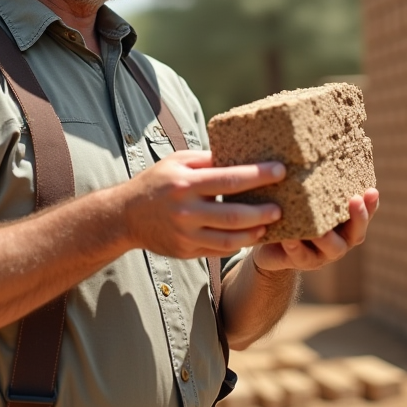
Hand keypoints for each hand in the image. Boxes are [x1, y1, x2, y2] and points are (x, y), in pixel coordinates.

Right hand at [121, 151, 284, 257]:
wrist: (126, 216)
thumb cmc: (157, 183)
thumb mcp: (177, 161)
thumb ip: (207, 160)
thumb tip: (241, 155)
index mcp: (186, 183)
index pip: (229, 179)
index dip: (258, 175)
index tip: (280, 171)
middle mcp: (186, 211)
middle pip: (234, 215)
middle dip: (262, 212)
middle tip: (280, 208)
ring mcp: (186, 234)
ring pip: (230, 239)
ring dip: (254, 233)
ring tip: (268, 225)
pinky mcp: (186, 251)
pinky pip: (219, 250)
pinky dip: (238, 244)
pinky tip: (250, 235)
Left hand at [250, 188, 378, 272]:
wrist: (271, 241)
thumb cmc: (293, 210)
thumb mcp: (305, 195)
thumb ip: (315, 181)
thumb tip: (314, 145)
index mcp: (345, 222)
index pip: (365, 212)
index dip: (371, 204)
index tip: (372, 190)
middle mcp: (340, 239)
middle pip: (357, 233)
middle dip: (358, 217)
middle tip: (354, 200)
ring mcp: (323, 254)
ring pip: (333, 248)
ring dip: (327, 238)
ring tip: (320, 230)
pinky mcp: (301, 262)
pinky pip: (302, 257)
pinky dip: (297, 248)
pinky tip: (290, 239)